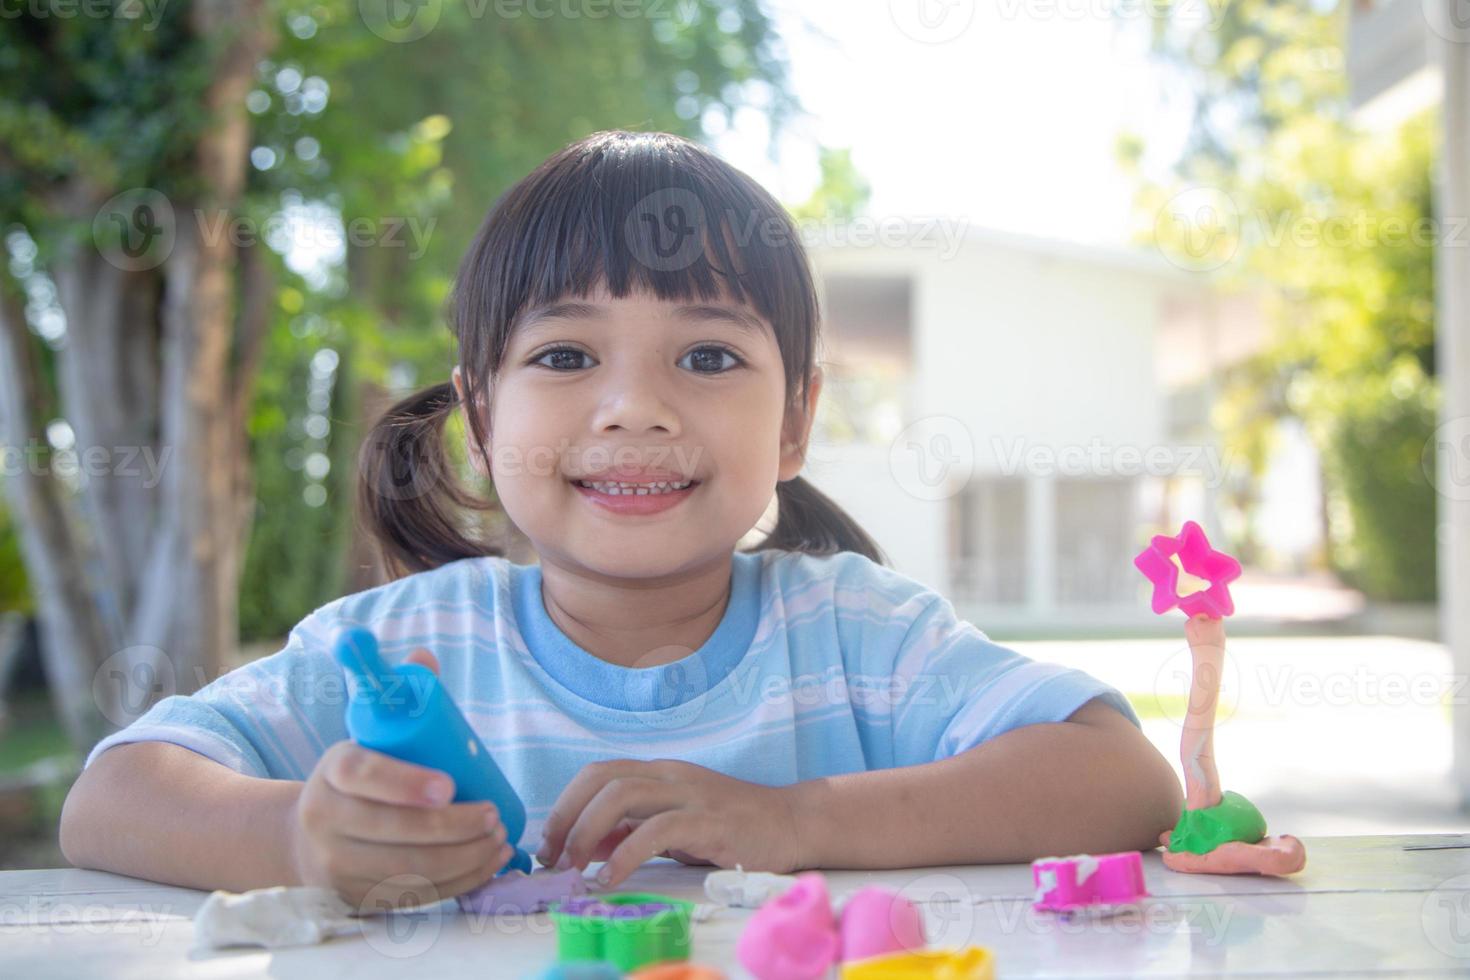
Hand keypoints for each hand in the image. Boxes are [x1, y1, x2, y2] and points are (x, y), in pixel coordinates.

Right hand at [287, 649, 514, 907]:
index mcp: (331, 770)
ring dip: (463, 858)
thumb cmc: (358, 777)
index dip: (406, 782)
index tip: (450, 786)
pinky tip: (487, 865)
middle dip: (452, 827)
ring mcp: (338, 865)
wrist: (306, 836)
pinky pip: (412, 896)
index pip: (363, 774)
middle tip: (494, 816)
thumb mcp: (367, 734)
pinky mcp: (357, 897)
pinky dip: (456, 884)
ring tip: (500, 839)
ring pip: (406, 868)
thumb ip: (395, 695)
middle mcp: (325, 820)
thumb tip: (424, 657)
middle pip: (392, 830)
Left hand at [533, 759, 801, 889]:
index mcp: (659, 772)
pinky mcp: (710, 821)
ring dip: (588, 832)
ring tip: (576, 867)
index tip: (549, 843)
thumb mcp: (675, 826)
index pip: (597, 773)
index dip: (565, 804)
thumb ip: (633, 830)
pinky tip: (612, 877)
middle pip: (602, 778)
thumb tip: (588, 845)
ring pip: (623, 795)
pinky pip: (657, 830)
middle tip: (554, 858)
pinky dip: (626, 853)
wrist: (792, 823)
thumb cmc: (733, 827)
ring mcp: (690, 794)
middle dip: (567, 817)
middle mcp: (670, 775)